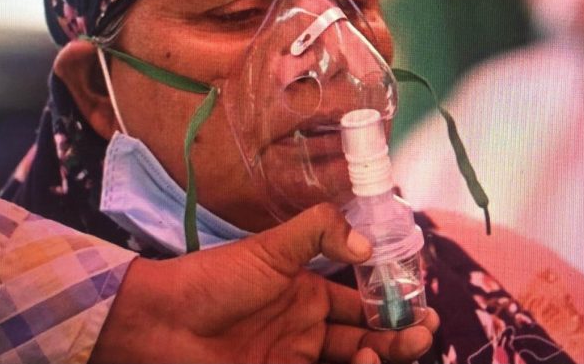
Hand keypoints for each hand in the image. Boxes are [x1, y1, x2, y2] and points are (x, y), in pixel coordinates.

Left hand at [90, 203, 438, 363]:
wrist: (159, 324)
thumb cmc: (215, 281)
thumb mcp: (270, 248)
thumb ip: (318, 232)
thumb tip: (368, 243)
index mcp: (308, 294)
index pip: (362, 303)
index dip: (392, 305)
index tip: (421, 307)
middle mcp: (307, 330)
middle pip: (366, 338)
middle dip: (398, 337)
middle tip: (424, 334)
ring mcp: (293, 359)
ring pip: (351, 361)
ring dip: (379, 356)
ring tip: (390, 350)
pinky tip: (364, 363)